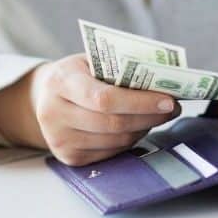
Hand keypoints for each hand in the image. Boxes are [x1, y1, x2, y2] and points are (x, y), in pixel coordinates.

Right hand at [0, 54, 179, 165]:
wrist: (44, 96)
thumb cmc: (77, 73)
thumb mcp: (90, 60)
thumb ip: (120, 67)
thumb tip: (163, 78)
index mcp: (61, 81)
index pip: (104, 98)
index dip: (140, 102)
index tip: (168, 99)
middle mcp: (54, 113)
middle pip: (113, 123)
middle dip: (150, 116)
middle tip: (172, 108)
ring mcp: (60, 139)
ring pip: (116, 140)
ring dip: (144, 128)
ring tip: (158, 115)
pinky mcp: (69, 158)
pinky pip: (110, 152)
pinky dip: (130, 140)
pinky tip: (138, 126)